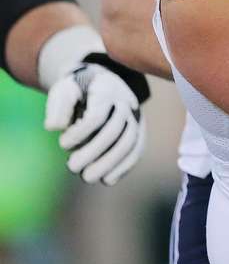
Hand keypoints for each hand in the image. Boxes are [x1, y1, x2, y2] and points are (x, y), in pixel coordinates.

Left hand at [45, 54, 148, 185]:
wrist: (101, 83)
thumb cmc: (78, 89)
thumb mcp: (63, 90)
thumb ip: (57, 107)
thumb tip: (55, 128)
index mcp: (107, 90)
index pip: (97, 116)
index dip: (79, 134)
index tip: (62, 144)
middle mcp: (126, 103)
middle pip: (115, 131)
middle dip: (93, 153)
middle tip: (72, 168)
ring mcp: (135, 116)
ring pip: (130, 142)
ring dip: (110, 163)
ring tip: (88, 178)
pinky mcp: (139, 130)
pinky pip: (137, 149)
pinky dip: (124, 166)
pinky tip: (108, 180)